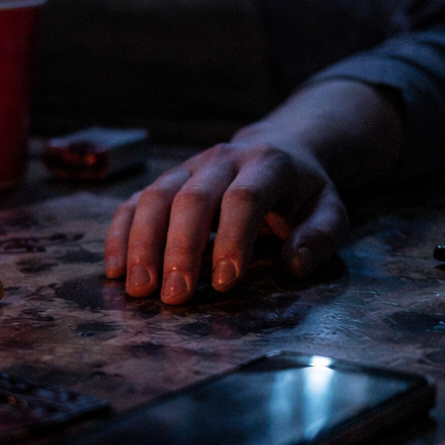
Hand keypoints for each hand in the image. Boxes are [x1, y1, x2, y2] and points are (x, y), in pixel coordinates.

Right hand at [103, 79, 402, 304]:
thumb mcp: (328, 209)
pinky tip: (115, 270)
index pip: (244, 198)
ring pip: (155, 197)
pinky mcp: (166, 180)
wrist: (278, 147)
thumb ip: (320, 236)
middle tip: (174, 297)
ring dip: (142, 245)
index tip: (225, 284)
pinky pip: (134, 201)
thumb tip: (295, 264)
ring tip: (140, 291)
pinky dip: (120, 234)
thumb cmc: (301, 192)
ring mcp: (189, 167)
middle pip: (193, 199)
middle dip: (180, 249)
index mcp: (267, 164)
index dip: (232, 240)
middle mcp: (223, 159)